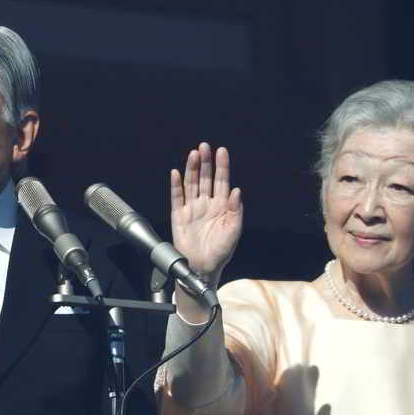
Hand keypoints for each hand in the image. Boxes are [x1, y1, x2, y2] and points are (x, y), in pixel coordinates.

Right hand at [170, 143, 241, 282]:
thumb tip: (237, 191)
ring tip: (193, 154)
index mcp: (222, 206)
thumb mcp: (233, 231)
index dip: (222, 166)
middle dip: (205, 162)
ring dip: (192, 169)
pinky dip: (176, 185)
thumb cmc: (220, 251)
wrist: (202, 267)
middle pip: (205, 178)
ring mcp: (192, 208)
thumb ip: (235, 210)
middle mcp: (207, 204)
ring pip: (191, 183)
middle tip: (204, 146)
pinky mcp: (179, 215)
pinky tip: (176, 173)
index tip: (221, 151)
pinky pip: (177, 197)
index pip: (222, 181)